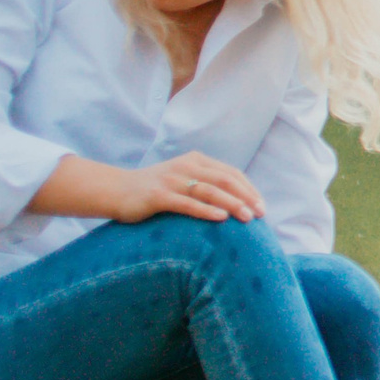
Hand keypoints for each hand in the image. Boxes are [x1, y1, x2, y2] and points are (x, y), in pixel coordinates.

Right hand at [112, 151, 263, 223]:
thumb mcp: (183, 180)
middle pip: (224, 181)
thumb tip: (238, 204)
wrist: (116, 190)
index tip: (262, 206)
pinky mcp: (158, 195)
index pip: (231, 173)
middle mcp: (186, 166)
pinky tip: (221, 218)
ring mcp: (171, 180)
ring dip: (232, 204)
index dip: (249, 189)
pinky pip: (187, 203)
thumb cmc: (155, 190)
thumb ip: (206, 185)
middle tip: (261, 214)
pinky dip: (206, 210)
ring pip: (209, 191)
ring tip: (247, 217)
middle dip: (246, 197)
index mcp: (196, 160)